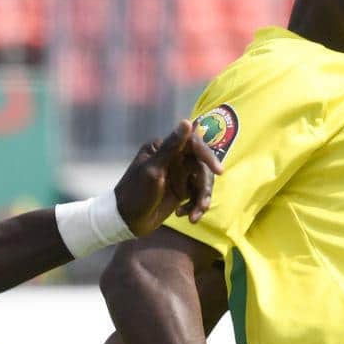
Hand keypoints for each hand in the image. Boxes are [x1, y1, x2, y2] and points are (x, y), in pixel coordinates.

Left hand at [113, 119, 223, 234]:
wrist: (126, 221)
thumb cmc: (135, 193)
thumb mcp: (153, 170)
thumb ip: (171, 147)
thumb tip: (187, 122)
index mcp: (164, 148)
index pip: (194, 144)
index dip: (208, 156)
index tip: (218, 171)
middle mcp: (173, 159)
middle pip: (202, 166)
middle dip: (204, 186)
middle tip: (203, 205)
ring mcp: (178, 175)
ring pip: (202, 182)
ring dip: (201, 200)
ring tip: (193, 216)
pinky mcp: (181, 191)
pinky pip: (197, 195)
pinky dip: (195, 206)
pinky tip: (184, 216)